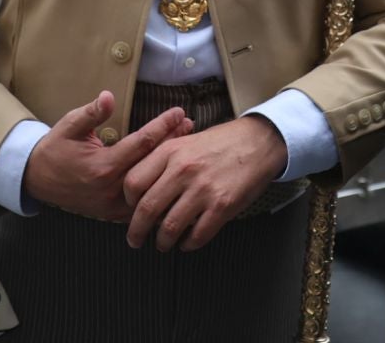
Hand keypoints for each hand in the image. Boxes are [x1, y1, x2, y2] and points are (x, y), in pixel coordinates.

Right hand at [24, 91, 192, 220]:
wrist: (36, 180)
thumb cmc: (55, 149)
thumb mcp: (69, 125)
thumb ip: (91, 113)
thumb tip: (108, 96)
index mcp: (103, 165)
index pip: (142, 143)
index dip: (163, 126)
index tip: (179, 111)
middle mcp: (112, 188)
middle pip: (153, 164)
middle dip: (173, 142)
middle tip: (190, 125)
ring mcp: (114, 205)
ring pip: (151, 186)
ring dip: (169, 165)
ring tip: (186, 145)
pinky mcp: (113, 214)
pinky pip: (142, 205)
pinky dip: (159, 189)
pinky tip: (172, 176)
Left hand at [122, 114, 287, 252]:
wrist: (257, 142)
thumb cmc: (218, 143)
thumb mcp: (184, 140)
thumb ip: (161, 161)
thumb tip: (138, 188)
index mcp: (170, 151)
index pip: (133, 182)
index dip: (127, 202)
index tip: (130, 210)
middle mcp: (183, 170)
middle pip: (147, 209)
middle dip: (137, 231)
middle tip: (135, 240)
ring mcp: (203, 189)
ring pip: (170, 227)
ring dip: (162, 242)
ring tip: (163, 244)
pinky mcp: (222, 206)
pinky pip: (197, 235)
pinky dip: (188, 244)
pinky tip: (187, 243)